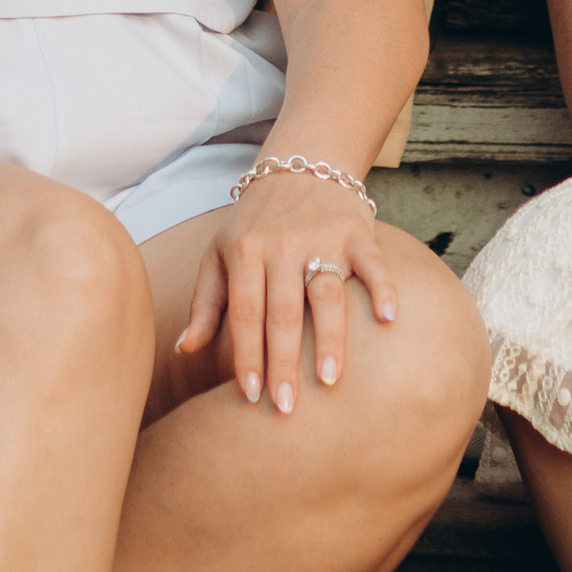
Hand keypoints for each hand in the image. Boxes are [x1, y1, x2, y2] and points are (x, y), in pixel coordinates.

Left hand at [176, 168, 400, 413]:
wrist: (302, 164)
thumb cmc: (255, 222)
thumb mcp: (220, 253)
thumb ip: (206, 302)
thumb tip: (184, 349)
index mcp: (245, 251)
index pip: (246, 314)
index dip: (248, 357)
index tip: (250, 398)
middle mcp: (283, 245)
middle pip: (284, 313)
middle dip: (284, 363)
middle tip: (286, 408)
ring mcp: (323, 238)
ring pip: (327, 294)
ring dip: (330, 338)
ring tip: (329, 380)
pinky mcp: (357, 232)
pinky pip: (372, 264)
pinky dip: (382, 289)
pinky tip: (387, 320)